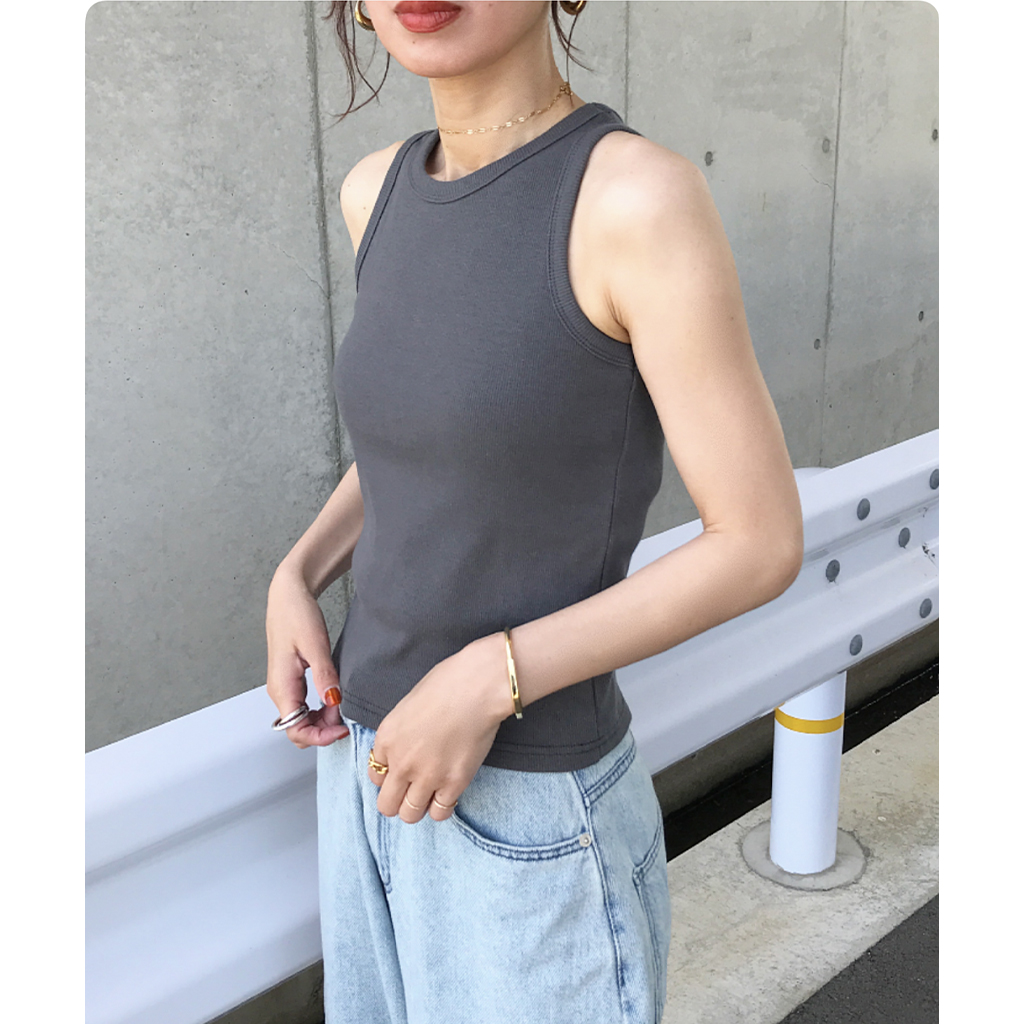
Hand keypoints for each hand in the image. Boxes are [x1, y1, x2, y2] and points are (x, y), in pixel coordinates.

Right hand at [266, 564, 349, 749]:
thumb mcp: (315, 645)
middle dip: (323, 730)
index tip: (342, 729)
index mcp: (282, 686)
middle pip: (297, 729)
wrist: (288, 595)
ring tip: (342, 705)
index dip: (320, 736)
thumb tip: (333, 702)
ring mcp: (284, 686)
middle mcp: (279, 691)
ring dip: (322, 720)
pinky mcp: (291, 680)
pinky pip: (303, 706)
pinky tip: (334, 698)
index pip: (295, 730)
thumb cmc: (297, 614)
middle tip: (346, 716)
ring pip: (301, 719)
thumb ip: (324, 676)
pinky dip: (319, 709)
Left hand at [368, 632, 511, 823]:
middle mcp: (401, 763)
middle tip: (411, 791)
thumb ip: (400, 733)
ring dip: (418, 807)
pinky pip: (440, 813)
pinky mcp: (454, 784)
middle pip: (386, 804)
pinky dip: (442, 806)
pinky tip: (448, 792)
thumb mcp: (407, 706)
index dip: (389, 775)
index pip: (375, 775)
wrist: (476, 688)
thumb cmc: (446, 684)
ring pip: (410, 814)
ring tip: (431, 794)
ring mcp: (427, 776)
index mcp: (387, 739)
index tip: (402, 771)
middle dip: (397, 801)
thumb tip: (406, 747)